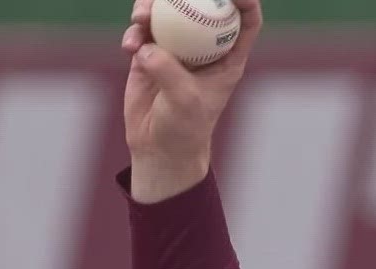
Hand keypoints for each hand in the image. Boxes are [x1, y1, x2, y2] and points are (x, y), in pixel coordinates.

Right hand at [120, 0, 263, 202]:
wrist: (158, 147)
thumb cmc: (183, 129)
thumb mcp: (183, 102)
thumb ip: (168, 72)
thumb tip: (148, 47)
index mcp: (228, 57)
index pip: (246, 20)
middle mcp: (204, 48)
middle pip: (202, 6)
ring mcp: (177, 48)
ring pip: (167, 13)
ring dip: (151, 8)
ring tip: (140, 17)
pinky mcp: (150, 54)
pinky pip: (142, 32)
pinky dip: (134, 33)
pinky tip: (129, 46)